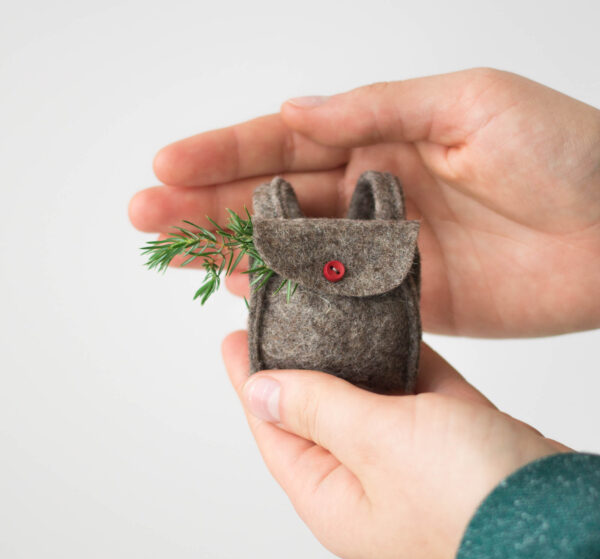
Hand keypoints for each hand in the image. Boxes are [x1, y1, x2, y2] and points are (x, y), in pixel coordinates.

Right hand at [129, 67, 599, 336]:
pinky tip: (242, 291)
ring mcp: (383, 248)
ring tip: (175, 252)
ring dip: (231, 249)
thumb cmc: (564, 153)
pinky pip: (333, 295)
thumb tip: (296, 113)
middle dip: (206, 203)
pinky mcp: (403, 296)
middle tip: (146, 215)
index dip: (223, 153)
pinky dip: (287, 294)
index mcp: (383, 137)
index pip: (286, 143)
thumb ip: (377, 111)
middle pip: (273, 198)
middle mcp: (373, 193)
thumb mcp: (468, 103)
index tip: (168, 164)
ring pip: (291, 248)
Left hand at [222, 330, 569, 558]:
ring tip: (320, 308)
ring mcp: (406, 457)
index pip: (274, 429)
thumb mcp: (378, 443)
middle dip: (297, 362)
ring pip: (363, 396)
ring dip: (346, 355)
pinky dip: (395, 356)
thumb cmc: (468, 497)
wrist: (566, 517)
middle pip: (315, 410)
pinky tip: (380, 323)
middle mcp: (364, 479)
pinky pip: (409, 388)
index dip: (249, 380)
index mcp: (333, 496)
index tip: (233, 336)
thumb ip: (318, 409)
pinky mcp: (446, 434)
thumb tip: (259, 391)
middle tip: (277, 313)